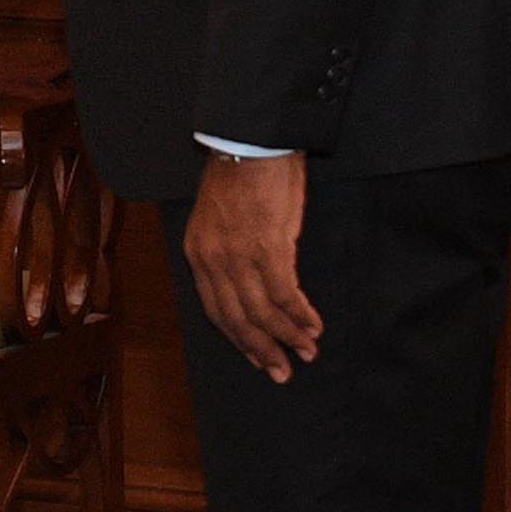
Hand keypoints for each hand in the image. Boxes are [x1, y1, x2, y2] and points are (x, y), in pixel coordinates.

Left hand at [183, 152, 322, 381]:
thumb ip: (229, 251)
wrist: (250, 140)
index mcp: (197, 253)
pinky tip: (313, 326)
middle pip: (236, 319)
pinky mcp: (267, 247)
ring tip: (307, 352)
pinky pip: (284, 294)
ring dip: (287, 337)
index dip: (238, 337)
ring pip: (261, 312)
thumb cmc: (242, 174)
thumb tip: (251, 280)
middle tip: (282, 371)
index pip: (214, 309)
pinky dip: (299, 315)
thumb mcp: (220, 217)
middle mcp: (212, 260)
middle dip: (261, 349)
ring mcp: (238, 256)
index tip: (256, 356)